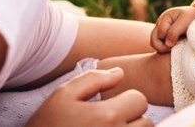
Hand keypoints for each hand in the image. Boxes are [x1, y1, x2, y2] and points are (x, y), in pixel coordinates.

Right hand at [26, 68, 151, 126]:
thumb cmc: (47, 125)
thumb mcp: (63, 95)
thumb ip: (93, 79)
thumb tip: (120, 73)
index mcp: (106, 117)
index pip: (140, 100)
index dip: (128, 98)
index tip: (114, 104)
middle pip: (147, 123)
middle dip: (134, 118)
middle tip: (113, 120)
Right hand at [150, 6, 194, 52]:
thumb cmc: (193, 18)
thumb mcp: (184, 22)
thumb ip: (174, 32)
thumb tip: (167, 44)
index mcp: (165, 18)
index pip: (161, 33)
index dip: (168, 40)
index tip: (178, 42)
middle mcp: (160, 24)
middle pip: (153, 39)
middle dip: (162, 46)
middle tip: (173, 48)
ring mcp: (161, 30)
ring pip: (154, 43)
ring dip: (163, 48)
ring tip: (173, 48)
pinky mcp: (164, 36)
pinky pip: (160, 45)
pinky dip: (165, 48)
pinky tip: (174, 48)